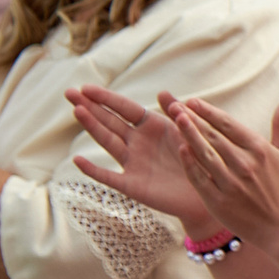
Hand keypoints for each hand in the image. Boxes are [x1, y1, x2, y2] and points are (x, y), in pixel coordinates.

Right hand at [67, 85, 216, 232]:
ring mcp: (133, 163)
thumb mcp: (191, 133)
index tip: (85, 87)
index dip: (106, 98)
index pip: (124, 108)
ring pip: (108, 142)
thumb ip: (177, 114)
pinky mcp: (132, 184)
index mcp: (152, 126)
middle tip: (68, 93)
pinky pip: (109, 177)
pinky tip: (77, 160)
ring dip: (92, 127)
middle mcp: (138, 142)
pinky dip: (93, 170)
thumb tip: (162, 92)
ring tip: (77, 111)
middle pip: (110, 121)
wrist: (210, 191)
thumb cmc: (201, 159)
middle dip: (90, 106)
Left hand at [162, 93, 278, 246]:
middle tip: (175, 105)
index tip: (193, 101)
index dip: (210, 112)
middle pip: (214, 136)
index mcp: (259, 150)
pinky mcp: (219, 201)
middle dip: (193, 119)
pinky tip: (181, 149)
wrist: (278, 225)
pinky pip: (200, 178)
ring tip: (175, 119)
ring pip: (205, 154)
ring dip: (189, 135)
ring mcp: (231, 183)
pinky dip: (190, 164)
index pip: (229, 125)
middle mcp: (245, 164)